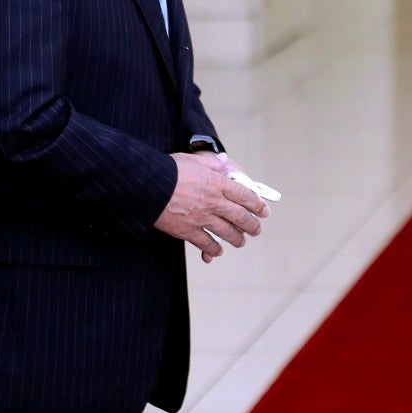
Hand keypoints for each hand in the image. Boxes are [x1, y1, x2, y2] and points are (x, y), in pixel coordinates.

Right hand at [153, 151, 270, 262]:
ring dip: (237, 239)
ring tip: (241, 242)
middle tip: (257, 230)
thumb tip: (224, 161)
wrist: (147, 186)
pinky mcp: (188, 231)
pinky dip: (214, 249)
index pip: (245, 195)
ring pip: (227, 232)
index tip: (264, 211)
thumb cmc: (168, 170)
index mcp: (217, 183)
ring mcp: (202, 218)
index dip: (258, 205)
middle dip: (252, 225)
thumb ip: (212, 164)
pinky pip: (206, 244)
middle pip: (240, 217)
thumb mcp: (193, 160)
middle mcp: (214, 202)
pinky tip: (217, 251)